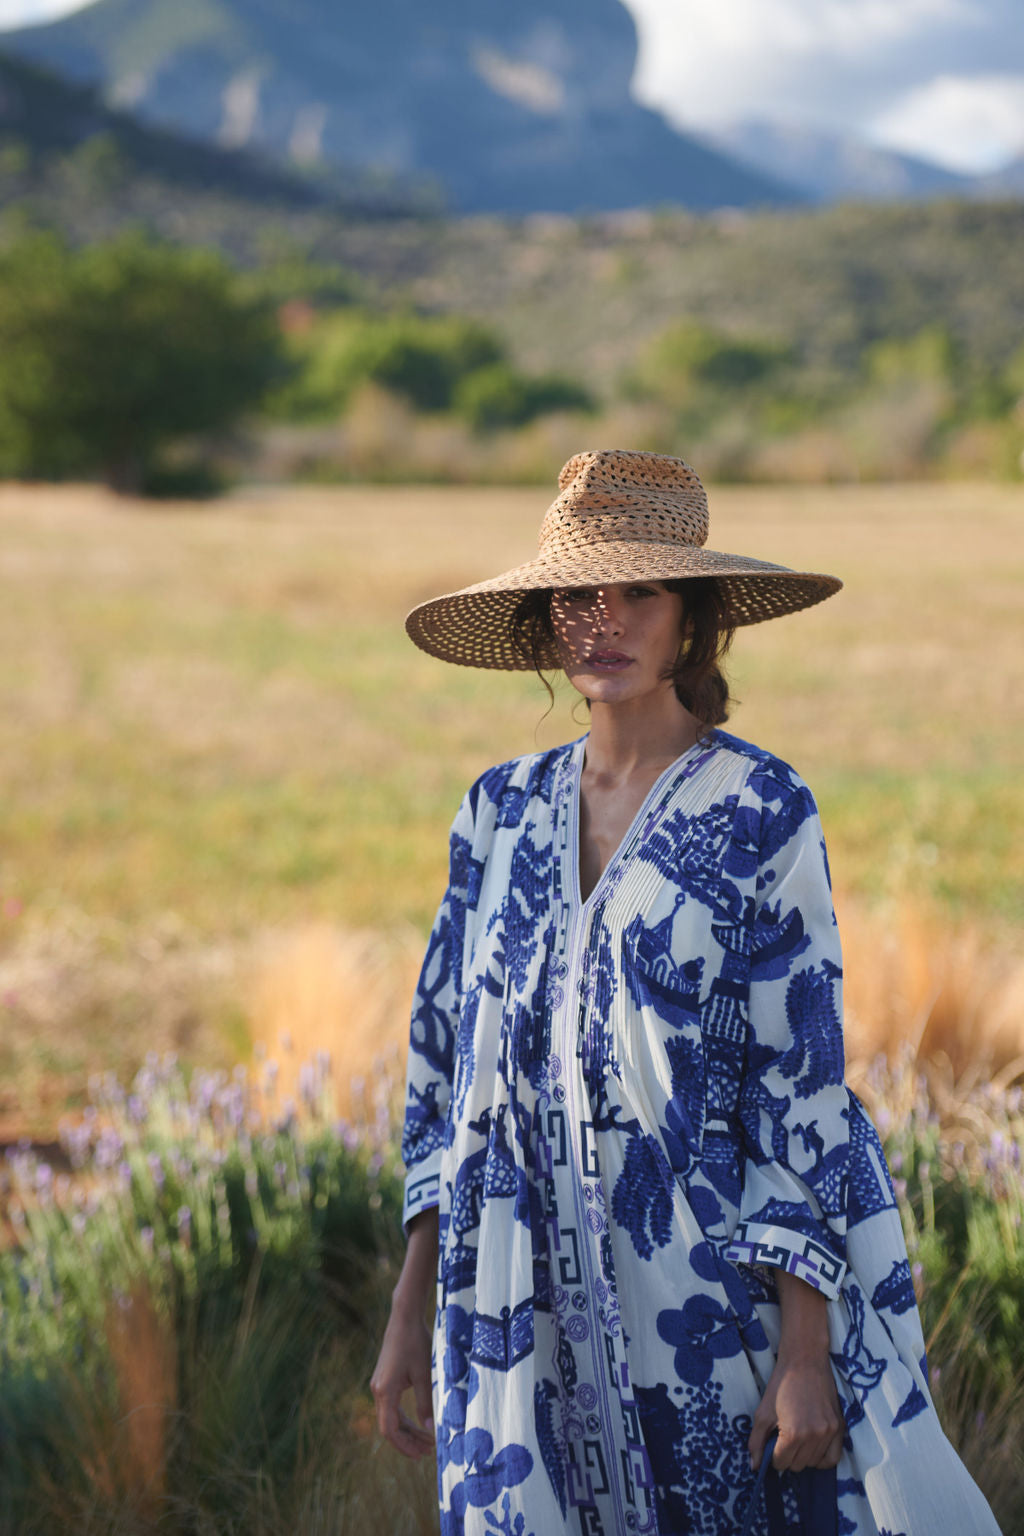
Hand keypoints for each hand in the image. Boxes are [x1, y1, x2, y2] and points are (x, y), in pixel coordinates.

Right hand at [370, 1298, 435, 1458]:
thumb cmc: (416, 1343)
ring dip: (407, 1430)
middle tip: (429, 1450)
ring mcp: (379, 1385)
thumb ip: (426, 1403)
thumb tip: (431, 1430)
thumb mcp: (425, 1374)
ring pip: (390, 1417)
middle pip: (389, 1427)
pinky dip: (404, 1418)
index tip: (421, 1454)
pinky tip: (419, 1422)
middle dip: (408, 1441)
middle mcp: (377, 1391)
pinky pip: (391, 1406)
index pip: (390, 1430)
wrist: (404, 1318)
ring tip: (427, 1440)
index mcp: (385, 1391)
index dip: (405, 1446)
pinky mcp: (384, 1380)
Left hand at [749, 1354, 843, 1473]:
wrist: (805, 1360)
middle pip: (797, 1465)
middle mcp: (814, 1436)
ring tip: (797, 1439)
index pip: (780, 1463)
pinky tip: (812, 1448)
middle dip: (787, 1456)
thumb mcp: (762, 1412)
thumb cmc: (781, 1384)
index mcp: (793, 1433)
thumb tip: (754, 1467)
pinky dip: (822, 1458)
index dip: (773, 1455)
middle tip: (783, 1439)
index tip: (772, 1443)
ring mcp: (829, 1432)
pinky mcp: (840, 1427)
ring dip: (803, 1457)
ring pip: (814, 1463)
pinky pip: (833, 1458)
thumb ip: (756, 1442)